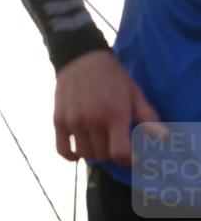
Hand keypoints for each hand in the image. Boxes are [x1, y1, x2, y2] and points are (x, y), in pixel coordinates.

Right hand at [54, 50, 162, 166]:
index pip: (120, 153)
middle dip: (112, 154)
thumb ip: (147, 116)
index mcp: (114, 115)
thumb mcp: (135, 93)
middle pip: (103, 155)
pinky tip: (79, 151)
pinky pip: (62, 150)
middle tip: (115, 144)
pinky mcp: (59, 122)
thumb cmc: (112, 77)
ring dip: (95, 153)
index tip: (131, 156)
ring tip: (99, 143)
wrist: (81, 59)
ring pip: (85, 154)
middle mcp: (93, 121)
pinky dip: (71, 156)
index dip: (128, 160)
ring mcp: (74, 122)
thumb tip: (161, 136)